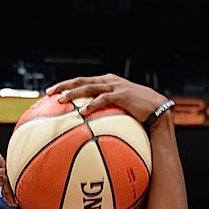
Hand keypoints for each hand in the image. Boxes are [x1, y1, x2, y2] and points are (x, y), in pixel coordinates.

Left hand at [46, 74, 168, 124]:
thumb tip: (90, 127)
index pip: (83, 81)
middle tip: (49, 92)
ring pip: (89, 87)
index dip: (67, 85)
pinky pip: (103, 99)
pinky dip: (92, 105)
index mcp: (107, 82)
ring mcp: (116, 86)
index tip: (52, 92)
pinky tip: (82, 112)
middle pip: (81, 81)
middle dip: (64, 85)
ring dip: (73, 93)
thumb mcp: (120, 109)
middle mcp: (109, 81)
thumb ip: (106, 112)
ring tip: (61, 100)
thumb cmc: (140, 113)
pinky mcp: (122, 95)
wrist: (159, 109)